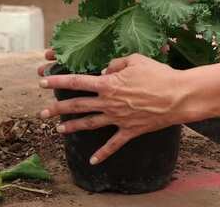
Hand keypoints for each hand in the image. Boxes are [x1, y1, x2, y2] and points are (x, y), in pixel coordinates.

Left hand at [38, 53, 199, 164]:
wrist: (178, 96)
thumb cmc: (159, 74)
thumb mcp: (136, 59)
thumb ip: (117, 62)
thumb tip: (105, 69)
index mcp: (109, 84)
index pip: (77, 82)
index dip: (58, 81)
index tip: (42, 81)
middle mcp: (109, 102)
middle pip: (77, 105)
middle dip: (57, 109)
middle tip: (41, 113)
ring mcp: (118, 118)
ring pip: (90, 124)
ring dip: (73, 127)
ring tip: (58, 130)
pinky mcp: (130, 130)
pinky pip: (113, 144)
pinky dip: (102, 153)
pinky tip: (92, 161)